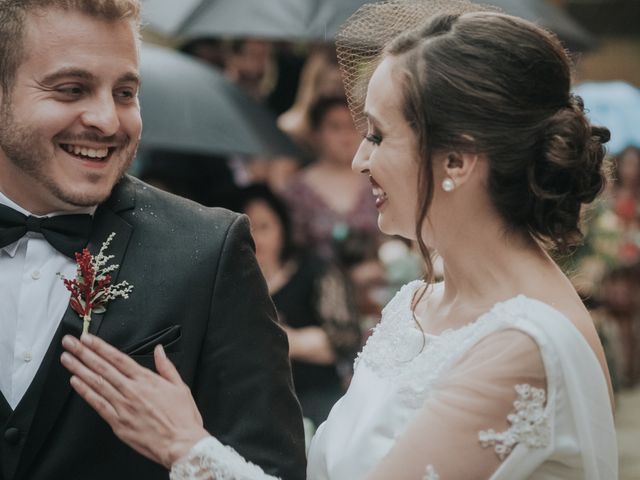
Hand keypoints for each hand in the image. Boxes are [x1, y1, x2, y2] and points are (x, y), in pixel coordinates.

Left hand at [61, 333, 208, 468]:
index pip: (118, 358)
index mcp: (147, 380)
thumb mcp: (180, 386)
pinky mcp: (118, 423)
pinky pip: (98, 404)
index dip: (101, 347)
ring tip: (67, 359)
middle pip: (103, 368)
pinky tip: (75, 383)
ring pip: (96, 384)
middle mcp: (131, 391)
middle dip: (84, 353)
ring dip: (80, 369)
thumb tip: (159, 350)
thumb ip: (166, 366)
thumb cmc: (182, 418)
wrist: (180, 444)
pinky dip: (85, 392)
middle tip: (70, 343)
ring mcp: (122, 407)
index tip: (88, 339)